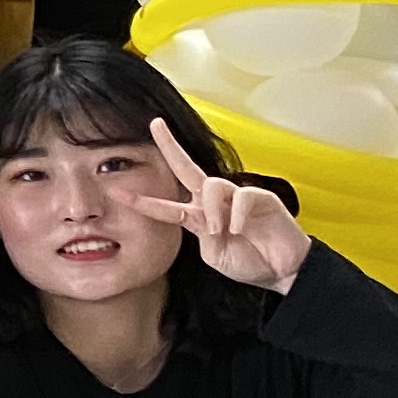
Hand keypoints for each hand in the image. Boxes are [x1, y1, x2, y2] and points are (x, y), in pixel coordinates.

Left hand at [128, 114, 311, 292]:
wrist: (281, 272)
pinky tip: (238, 229)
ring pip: (212, 185)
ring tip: (217, 230)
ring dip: (211, 210)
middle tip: (156, 125)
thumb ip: (201, 237)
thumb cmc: (249, 261)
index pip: (166, 204)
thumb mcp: (214, 254)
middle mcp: (214, 201)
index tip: (116, 192)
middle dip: (170, 145)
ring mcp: (237, 197)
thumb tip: (201, 222)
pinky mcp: (261, 198)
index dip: (142, 200)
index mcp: (199, 215)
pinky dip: (236, 214)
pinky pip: (242, 197)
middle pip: (186, 167)